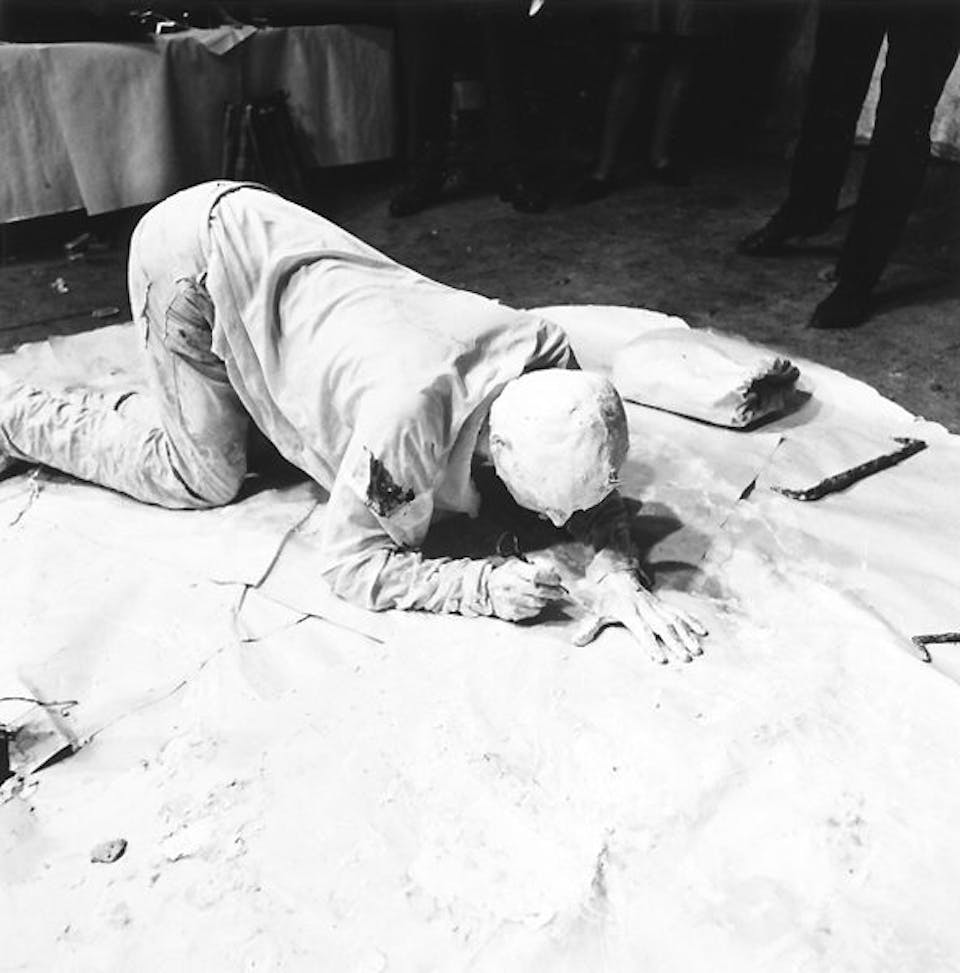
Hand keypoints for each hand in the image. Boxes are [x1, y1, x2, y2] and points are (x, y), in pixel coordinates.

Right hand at [488, 560, 565, 621]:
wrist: (487, 589)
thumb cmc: (507, 575)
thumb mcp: (519, 564)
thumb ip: (537, 565)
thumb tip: (553, 571)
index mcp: (514, 569)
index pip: (536, 574)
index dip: (551, 578)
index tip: (557, 580)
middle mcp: (510, 584)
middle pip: (539, 590)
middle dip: (554, 591)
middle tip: (559, 591)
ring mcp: (510, 600)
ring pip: (537, 603)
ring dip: (546, 600)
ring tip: (546, 596)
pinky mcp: (511, 612)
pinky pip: (532, 612)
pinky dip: (537, 608)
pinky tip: (535, 602)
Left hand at [573, 570, 706, 662]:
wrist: (617, 575)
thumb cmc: (607, 598)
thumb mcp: (597, 611)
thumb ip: (589, 627)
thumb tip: (575, 642)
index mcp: (630, 612)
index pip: (642, 630)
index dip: (651, 645)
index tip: (661, 659)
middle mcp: (646, 608)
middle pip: (663, 626)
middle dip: (676, 643)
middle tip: (686, 659)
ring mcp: (657, 605)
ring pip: (675, 620)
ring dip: (687, 635)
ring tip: (697, 651)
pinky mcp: (663, 604)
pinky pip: (680, 612)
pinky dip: (692, 621)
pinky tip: (702, 632)